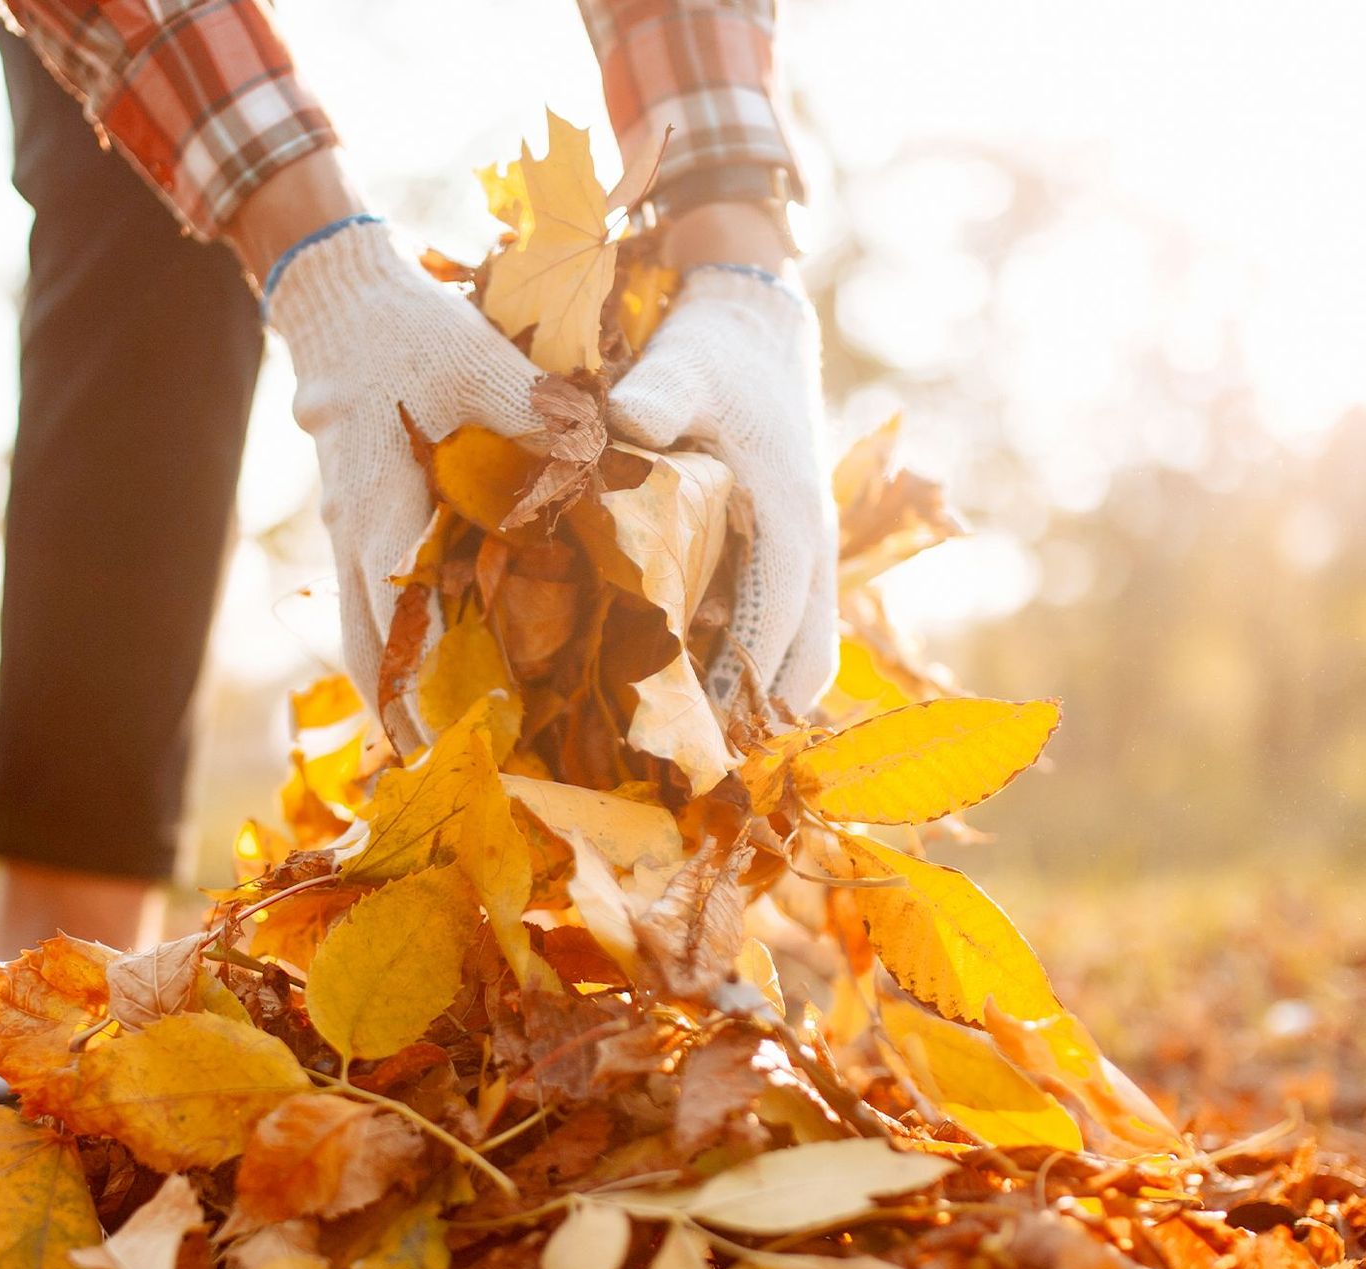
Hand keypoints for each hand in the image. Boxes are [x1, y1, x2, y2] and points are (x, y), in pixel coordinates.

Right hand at [267, 220, 542, 737]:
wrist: (341, 308)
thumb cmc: (413, 338)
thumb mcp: (482, 365)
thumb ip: (536, 416)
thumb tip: (597, 460)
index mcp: (384, 510)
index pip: (399, 624)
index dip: (426, 690)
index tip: (464, 745)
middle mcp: (356, 541)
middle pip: (373, 659)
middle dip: (409, 723)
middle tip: (461, 781)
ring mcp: (348, 542)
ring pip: (366, 645)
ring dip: (398, 702)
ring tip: (447, 758)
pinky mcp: (358, 535)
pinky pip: (372, 617)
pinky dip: (399, 661)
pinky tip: (440, 687)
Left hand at [606, 264, 835, 715]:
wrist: (754, 327)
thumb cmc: (716, 352)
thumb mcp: (685, 363)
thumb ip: (659, 392)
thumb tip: (628, 420)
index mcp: (789, 515)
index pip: (777, 620)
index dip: (745, 684)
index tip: (707, 741)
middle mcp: (806, 548)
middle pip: (801, 660)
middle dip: (756, 717)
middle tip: (695, 773)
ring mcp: (800, 559)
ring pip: (798, 656)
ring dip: (757, 703)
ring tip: (695, 756)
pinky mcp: (782, 561)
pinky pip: (779, 636)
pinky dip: (751, 674)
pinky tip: (695, 704)